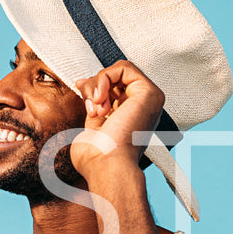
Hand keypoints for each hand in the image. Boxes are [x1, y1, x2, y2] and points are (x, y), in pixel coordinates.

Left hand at [70, 61, 164, 180]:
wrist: (106, 166)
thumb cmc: (97, 156)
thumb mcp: (92, 122)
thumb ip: (93, 102)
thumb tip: (82, 81)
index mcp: (132, 114)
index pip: (113, 86)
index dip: (95, 87)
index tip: (85, 100)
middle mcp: (143, 106)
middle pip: (114, 77)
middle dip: (94, 87)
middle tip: (92, 109)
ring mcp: (149, 99)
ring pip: (117, 70)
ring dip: (98, 85)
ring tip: (96, 109)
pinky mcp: (149, 93)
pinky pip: (123, 67)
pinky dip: (104, 78)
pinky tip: (100, 100)